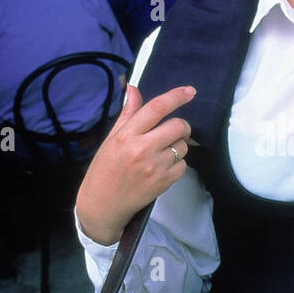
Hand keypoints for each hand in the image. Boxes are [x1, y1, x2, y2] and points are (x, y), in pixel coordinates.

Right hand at [75, 83, 195, 245]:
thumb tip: (133, 88)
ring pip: (183, 146)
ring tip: (161, 152)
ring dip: (178, 145)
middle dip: (181, 125)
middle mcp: (142, 149)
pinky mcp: (163, 182)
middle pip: (178, 126)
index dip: (176, 96)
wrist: (103, 204)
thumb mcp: (112, 138)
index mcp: (127, 135)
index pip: (156, 108)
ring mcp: (155, 167)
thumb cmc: (105, 169)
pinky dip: (177, 163)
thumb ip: (128, 113)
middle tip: (173, 130)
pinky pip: (183, 165)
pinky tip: (162, 167)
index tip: (189, 91)